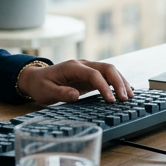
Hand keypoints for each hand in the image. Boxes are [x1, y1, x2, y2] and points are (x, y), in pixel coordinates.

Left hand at [16, 59, 133, 105]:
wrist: (36, 78)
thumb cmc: (41, 85)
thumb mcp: (47, 92)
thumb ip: (61, 93)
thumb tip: (75, 95)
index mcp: (72, 67)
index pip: (94, 74)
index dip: (104, 86)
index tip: (111, 100)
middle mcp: (82, 65)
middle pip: (106, 68)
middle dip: (118, 82)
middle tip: (125, 98)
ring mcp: (87, 69)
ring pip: (109, 70)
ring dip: (120, 82)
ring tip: (129, 97)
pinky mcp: (89, 75)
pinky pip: (106, 76)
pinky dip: (116, 83)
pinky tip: (124, 91)